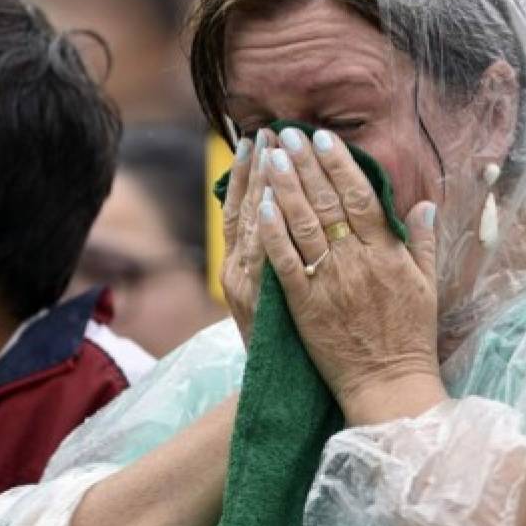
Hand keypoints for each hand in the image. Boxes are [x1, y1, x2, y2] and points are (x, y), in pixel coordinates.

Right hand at [219, 129, 275, 344]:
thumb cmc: (286, 344)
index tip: (258, 138)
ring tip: (276, 148)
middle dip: (261, 168)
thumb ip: (278, 256)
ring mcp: (254, 287)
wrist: (284, 394)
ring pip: (256, 226)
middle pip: (249, 209)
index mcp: (238, 267)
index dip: (249, 172)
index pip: (243, 208)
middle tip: (271, 130)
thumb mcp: (272, 297)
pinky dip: (270, 229)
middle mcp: (239, 272)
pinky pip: (273, 259)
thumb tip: (283, 213)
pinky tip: (273, 198)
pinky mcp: (274, 303)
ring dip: (266, 185)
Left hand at [256, 127, 445, 425]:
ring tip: (271, 156)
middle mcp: (357, 263)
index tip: (323, 138)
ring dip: (285, 187)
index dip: (340, 164)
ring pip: (303, 225)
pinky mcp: (305, 306)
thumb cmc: (409, 336)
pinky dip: (273, 233)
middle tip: (287, 132)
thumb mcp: (427, 286)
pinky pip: (284, 263)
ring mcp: (328, 283)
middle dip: (306, 164)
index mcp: (386, 255)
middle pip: (328, 203)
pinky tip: (260, 206)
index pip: (360, 198)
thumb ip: (424, 243)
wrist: (388, 385)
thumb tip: (425, 205)